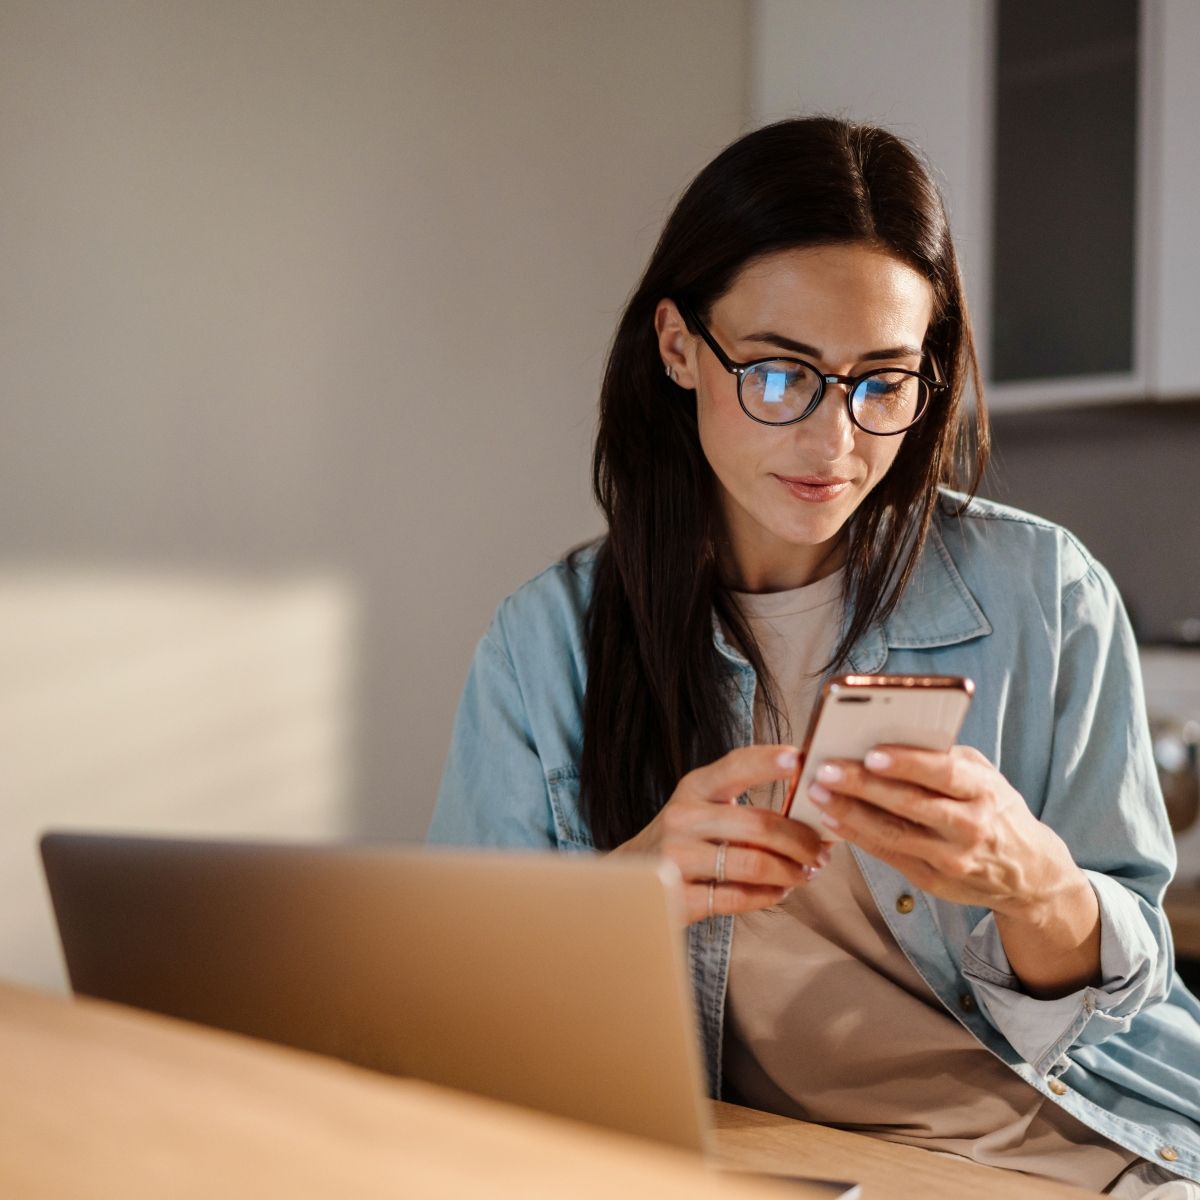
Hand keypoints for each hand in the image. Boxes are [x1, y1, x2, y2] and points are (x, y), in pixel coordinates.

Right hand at [611, 744, 829, 925]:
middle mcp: (682, 817)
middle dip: (801, 840)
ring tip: (804, 874)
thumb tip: (809, 804)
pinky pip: (738, 898)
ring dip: (790, 872)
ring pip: (753, 864)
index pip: (736, 765)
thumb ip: (742, 801)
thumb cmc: (682, 839)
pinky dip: (768, 896)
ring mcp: (676, 858)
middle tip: (821, 851)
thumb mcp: (701, 806)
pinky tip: (778, 891)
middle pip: (759, 824)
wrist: (628, 880)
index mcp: (694, 787)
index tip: (801, 760)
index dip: (769, 761)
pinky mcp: (677, 897)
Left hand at [805, 744, 1081, 919]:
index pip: (944, 773)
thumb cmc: (995, 808)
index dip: (907, 764)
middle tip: (825, 770)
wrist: (1027, 872)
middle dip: (863, 786)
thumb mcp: (985, 776)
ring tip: (817, 793)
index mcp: (985, 790)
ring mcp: (952, 858)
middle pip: (910, 804)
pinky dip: (857, 837)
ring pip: (894, 834)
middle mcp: (971, 826)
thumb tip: (890, 736)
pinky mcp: (934, 881)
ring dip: (850, 813)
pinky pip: (889, 856)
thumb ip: (945, 758)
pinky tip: (831, 820)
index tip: (871, 753)